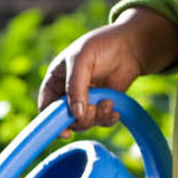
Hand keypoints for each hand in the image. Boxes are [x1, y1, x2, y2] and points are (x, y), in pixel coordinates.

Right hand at [36, 8, 177, 131]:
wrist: (130, 46)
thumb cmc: (102, 46)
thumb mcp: (81, 61)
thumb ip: (75, 87)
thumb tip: (76, 115)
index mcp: (56, 79)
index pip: (46, 105)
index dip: (51, 120)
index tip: (65, 131)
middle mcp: (67, 92)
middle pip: (66, 118)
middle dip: (81, 118)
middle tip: (94, 107)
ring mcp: (85, 100)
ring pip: (84, 122)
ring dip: (96, 117)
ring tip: (108, 102)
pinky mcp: (101, 105)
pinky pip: (100, 122)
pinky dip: (107, 119)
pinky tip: (114, 110)